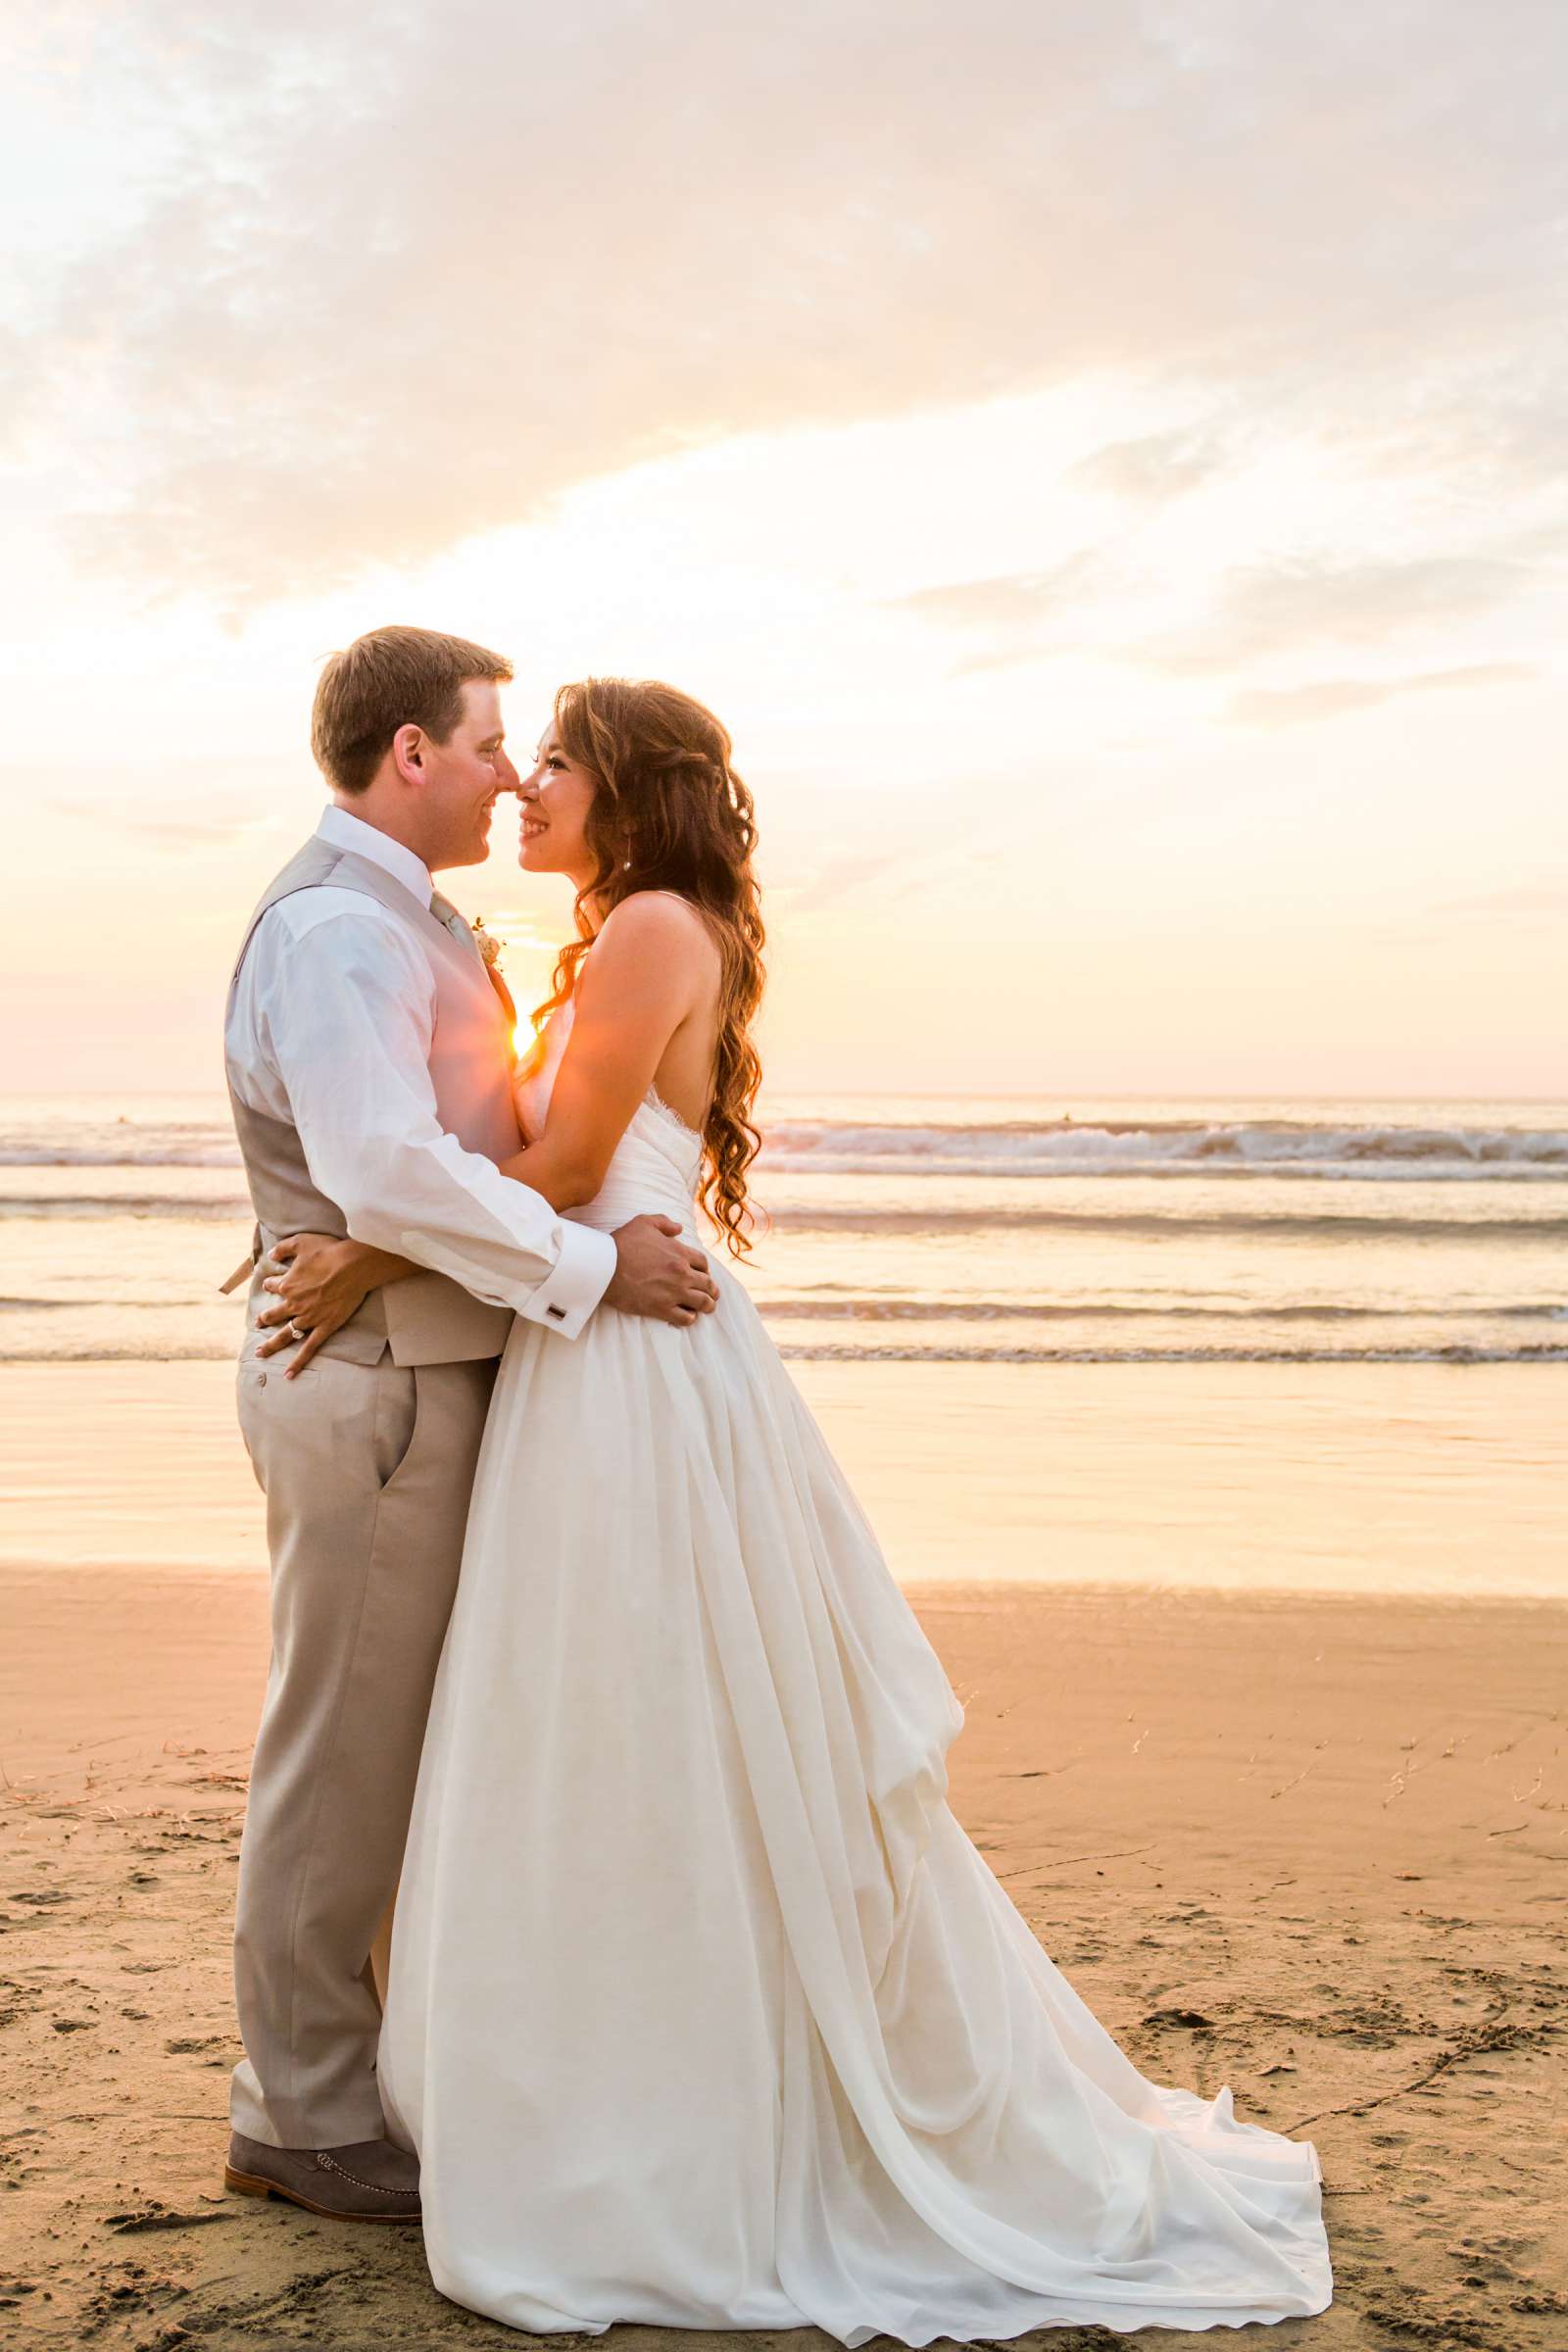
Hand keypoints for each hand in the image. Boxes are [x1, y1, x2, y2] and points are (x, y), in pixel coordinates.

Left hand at [254, 1232, 375, 1375]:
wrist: (352, 1266)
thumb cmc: (328, 1251)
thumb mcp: (301, 1242)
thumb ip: (283, 1248)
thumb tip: (271, 1253)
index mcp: (287, 1285)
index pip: (272, 1286)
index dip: (271, 1284)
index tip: (271, 1284)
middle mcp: (293, 1304)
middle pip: (272, 1315)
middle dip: (264, 1320)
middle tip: (258, 1325)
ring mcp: (308, 1318)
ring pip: (285, 1335)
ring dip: (271, 1345)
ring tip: (260, 1353)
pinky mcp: (324, 1327)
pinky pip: (308, 1348)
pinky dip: (298, 1362)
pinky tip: (289, 1374)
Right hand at [605, 1214, 718, 1327]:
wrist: (606, 1266)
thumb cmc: (623, 1243)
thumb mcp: (644, 1222)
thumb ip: (664, 1223)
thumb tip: (679, 1228)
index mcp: (680, 1253)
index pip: (703, 1263)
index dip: (705, 1269)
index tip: (703, 1274)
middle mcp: (682, 1274)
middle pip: (707, 1284)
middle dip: (711, 1289)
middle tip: (712, 1293)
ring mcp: (673, 1293)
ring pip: (702, 1303)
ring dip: (707, 1305)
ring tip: (707, 1307)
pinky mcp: (661, 1309)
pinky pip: (685, 1318)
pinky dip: (690, 1318)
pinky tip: (688, 1316)